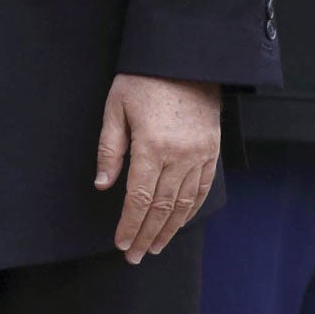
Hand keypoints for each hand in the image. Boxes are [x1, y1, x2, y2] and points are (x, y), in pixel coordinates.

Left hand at [93, 73, 220, 263]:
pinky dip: (190, 211)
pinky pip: (202, 189)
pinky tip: (179, 223)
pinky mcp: (211, 151)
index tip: (121, 243)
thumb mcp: (116, 107)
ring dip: (168, 230)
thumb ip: (110, 148)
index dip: (129, 224)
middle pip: (162, 208)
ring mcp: (199, 155)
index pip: (139, 198)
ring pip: (183, 204)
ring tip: (154, 246)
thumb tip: (103, 184)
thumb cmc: (143, 79)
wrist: (184, 57)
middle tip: (135, 256)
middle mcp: (179, 156)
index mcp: (152, 146)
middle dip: (146, 235)